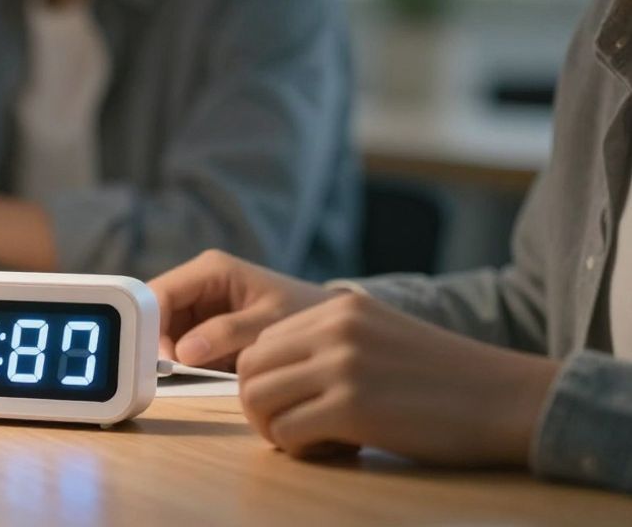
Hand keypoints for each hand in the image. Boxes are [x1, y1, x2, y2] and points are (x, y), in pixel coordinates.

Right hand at [148, 251, 334, 368]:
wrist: (327, 326)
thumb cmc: (303, 314)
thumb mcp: (268, 323)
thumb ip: (227, 333)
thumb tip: (183, 352)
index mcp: (210, 270)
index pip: (160, 293)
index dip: (150, 324)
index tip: (158, 360)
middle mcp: (198, 282)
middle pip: (157, 312)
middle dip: (160, 343)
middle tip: (175, 374)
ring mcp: (200, 304)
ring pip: (165, 331)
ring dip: (175, 354)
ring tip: (199, 372)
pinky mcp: (204, 325)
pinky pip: (182, 342)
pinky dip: (189, 360)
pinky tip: (207, 370)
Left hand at [238, 292, 560, 465]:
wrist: (510, 398)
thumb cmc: (448, 380)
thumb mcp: (382, 335)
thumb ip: (331, 343)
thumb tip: (278, 377)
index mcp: (338, 307)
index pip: (261, 342)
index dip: (268, 381)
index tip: (297, 405)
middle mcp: (334, 328)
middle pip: (249, 368)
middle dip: (260, 406)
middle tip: (294, 430)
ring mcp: (341, 365)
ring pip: (257, 398)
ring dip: (274, 429)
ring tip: (315, 440)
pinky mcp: (352, 406)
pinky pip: (287, 432)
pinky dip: (299, 449)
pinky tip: (337, 451)